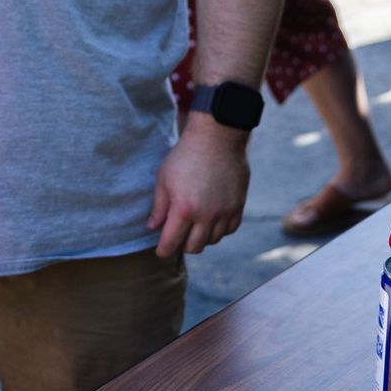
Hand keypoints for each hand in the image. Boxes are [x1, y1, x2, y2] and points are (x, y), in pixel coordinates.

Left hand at [148, 114, 251, 257]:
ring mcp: (224, 212)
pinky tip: (211, 221)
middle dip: (182, 245)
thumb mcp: (163, 179)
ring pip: (212, 241)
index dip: (164, 250)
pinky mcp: (238, 206)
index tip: (161, 252)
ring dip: (201, 238)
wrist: (217, 139)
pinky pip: (229, 230)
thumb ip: (158, 207)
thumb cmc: (185, 156)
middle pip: (193, 247)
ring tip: (193, 226)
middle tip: (177, 236)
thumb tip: (152, 227)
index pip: (172, 242)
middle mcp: (206, 215)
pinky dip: (219, 231)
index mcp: (184, 209)